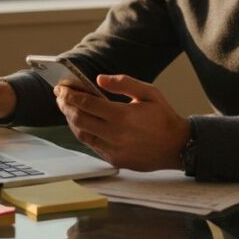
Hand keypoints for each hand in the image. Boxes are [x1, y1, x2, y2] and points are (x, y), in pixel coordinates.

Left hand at [55, 74, 189, 170]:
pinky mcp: (114, 160)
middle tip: (60, 96)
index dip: (70, 94)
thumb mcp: (148, 92)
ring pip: (82, 134)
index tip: (62, 88)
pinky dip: (83, 132)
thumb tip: (99, 79)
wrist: (178, 146)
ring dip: (71, 120)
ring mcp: (113, 149)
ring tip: (67, 108)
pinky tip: (81, 123)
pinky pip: (92, 145)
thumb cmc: (163, 117)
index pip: (87, 103)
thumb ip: (123, 83)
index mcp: (122, 115)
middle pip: (78, 119)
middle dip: (65, 106)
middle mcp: (115, 134)